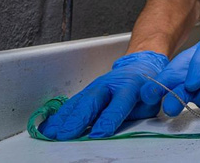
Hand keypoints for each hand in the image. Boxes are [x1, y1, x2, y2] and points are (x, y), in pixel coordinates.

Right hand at [40, 51, 167, 139]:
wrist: (139, 65)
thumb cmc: (145, 88)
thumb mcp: (151, 100)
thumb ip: (140, 111)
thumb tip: (130, 121)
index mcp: (131, 86)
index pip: (119, 104)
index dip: (109, 119)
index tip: (99, 133)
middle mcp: (110, 85)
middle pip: (92, 101)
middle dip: (78, 119)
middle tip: (66, 134)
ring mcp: (96, 87)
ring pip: (78, 101)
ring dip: (63, 118)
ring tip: (51, 133)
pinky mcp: (86, 91)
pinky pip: (72, 103)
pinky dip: (59, 115)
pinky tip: (48, 126)